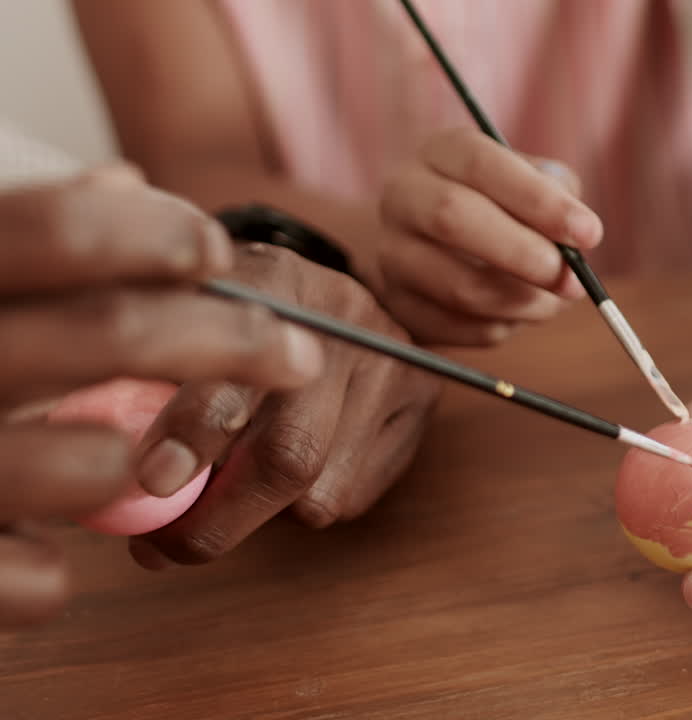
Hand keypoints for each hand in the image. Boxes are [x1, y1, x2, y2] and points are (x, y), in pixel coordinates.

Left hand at [127, 243, 440, 568]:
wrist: (326, 292)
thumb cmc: (236, 315)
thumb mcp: (189, 319)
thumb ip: (153, 378)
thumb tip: (129, 487)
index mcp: (275, 279)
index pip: (239, 361)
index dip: (195, 428)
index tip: (153, 480)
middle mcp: (348, 318)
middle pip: (291, 450)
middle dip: (220, 515)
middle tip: (164, 546)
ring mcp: (395, 363)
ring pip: (322, 490)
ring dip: (262, 514)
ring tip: (228, 494)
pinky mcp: (422, 402)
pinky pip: (355, 495)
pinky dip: (306, 503)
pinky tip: (289, 471)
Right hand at [377, 127, 602, 345]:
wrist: (423, 242)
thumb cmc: (494, 204)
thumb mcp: (525, 179)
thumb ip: (557, 191)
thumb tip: (579, 231)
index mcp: (440, 153)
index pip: (482, 164)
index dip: (539, 201)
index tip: (589, 232)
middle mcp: (403, 197)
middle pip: (452, 219)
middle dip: (523, 254)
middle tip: (572, 280)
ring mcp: (390, 254)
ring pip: (456, 285)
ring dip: (521, 302)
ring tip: (554, 302)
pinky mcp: (396, 305)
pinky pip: (455, 327)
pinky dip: (501, 326)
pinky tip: (519, 314)